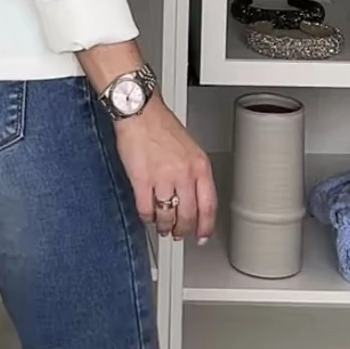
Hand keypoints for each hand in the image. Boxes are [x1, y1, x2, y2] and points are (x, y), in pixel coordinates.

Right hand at [113, 99, 217, 241]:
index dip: (206, 226)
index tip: (202, 235)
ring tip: (162, 227)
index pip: (208, 205)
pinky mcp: (142, 180)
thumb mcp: (190, 148)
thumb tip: (192, 197)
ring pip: (167, 216)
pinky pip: (146, 209)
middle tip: (179, 234)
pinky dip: (147, 217)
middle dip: (183, 230)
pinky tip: (147, 215)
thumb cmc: (161, 126)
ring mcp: (163, 178)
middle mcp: (184, 173)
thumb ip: (193, 173)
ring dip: (165, 226)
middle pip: (188, 215)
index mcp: (200, 166)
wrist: (140, 113)